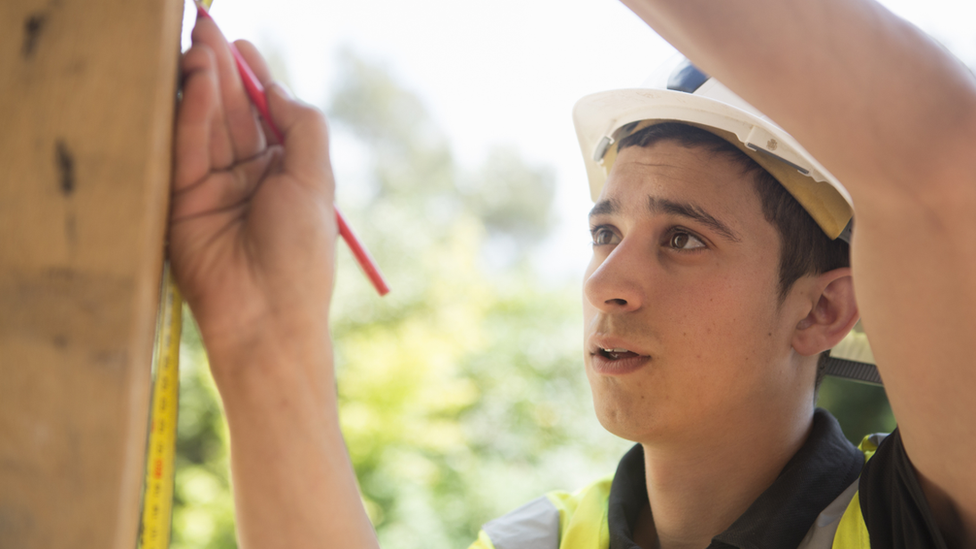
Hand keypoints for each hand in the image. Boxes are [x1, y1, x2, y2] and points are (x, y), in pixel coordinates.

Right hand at [170, 14, 335, 375]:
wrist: (267, 318)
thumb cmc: (301, 255)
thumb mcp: (315, 182)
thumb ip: (302, 128)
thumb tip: (276, 88)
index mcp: (285, 175)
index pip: (264, 116)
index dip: (253, 79)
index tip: (241, 44)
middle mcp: (248, 179)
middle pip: (231, 113)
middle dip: (220, 70)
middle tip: (204, 26)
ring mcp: (213, 190)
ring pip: (205, 126)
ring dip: (203, 84)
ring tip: (199, 44)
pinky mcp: (181, 204)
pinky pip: (186, 150)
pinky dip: (191, 114)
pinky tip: (198, 81)